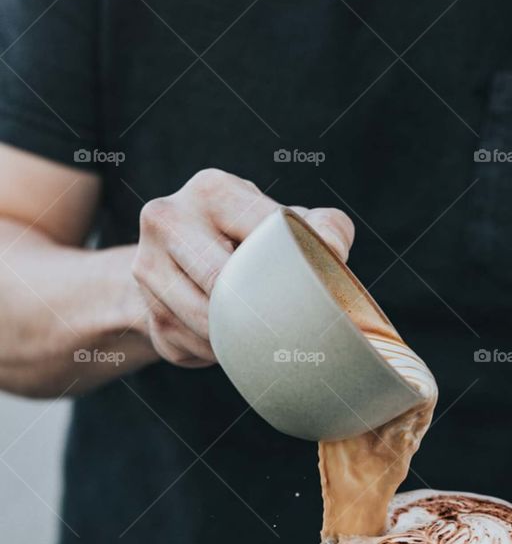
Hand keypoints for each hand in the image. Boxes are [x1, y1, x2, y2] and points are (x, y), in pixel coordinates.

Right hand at [131, 169, 354, 366]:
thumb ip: (324, 227)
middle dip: (262, 308)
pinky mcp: (149, 315)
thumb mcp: (288, 222)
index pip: (262, 234)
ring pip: (209, 322)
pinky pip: (196, 348)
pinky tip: (230, 339)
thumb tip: (332, 251)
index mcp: (211, 190)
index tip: (315, 288)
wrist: (186, 265)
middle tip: (291, 324)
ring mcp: (148, 268)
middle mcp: (168, 220)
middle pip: (224, 282)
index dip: (292, 265)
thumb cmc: (251, 241)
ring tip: (263, 332)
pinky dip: (222, 353)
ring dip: (241, 337)